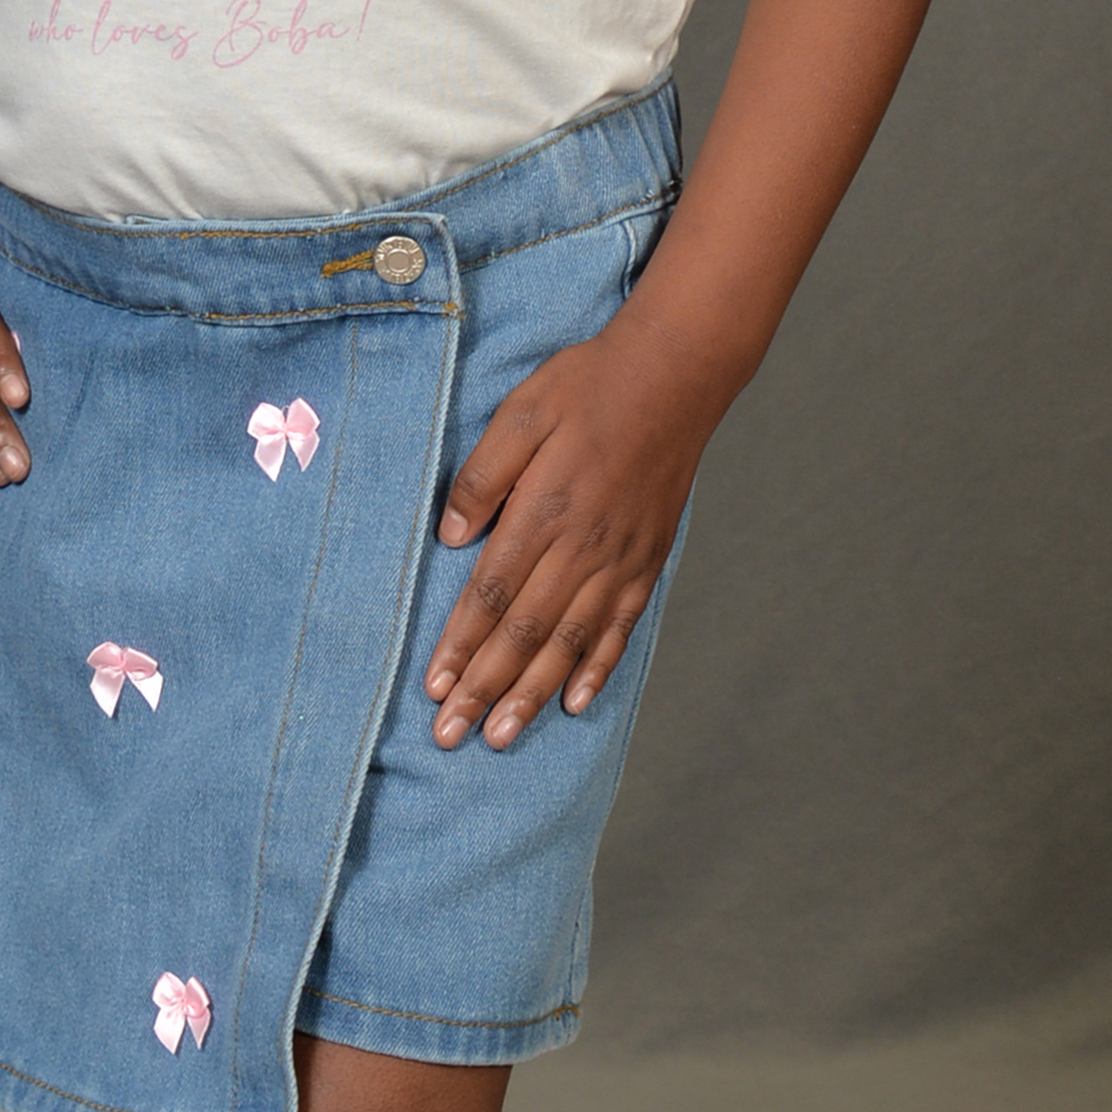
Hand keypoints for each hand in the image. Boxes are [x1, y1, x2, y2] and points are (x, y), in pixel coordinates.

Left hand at [423, 317, 713, 749]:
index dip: (461, 646)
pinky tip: (574, 702)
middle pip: (526, 633)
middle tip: (450, 736)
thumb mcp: (521, 410)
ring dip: (532, 694)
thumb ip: (482, 476)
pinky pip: (620, 627)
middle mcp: (585, 546)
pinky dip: (597, 669)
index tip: (434, 688)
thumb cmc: (589, 384)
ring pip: (570, 643)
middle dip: (485, 689)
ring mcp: (621, 558)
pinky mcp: (649, 560)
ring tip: (501, 736)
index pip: (493, 594)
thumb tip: (450, 537)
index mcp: (545, 509)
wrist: (677, 374)